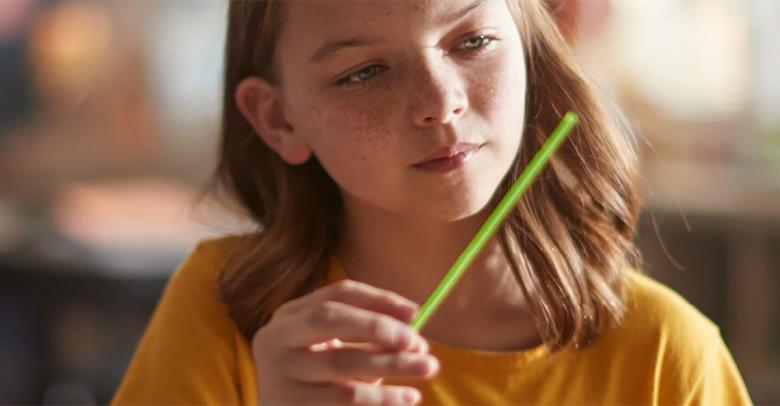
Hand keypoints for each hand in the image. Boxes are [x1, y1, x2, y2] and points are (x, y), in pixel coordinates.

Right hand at [251, 279, 438, 404]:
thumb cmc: (313, 376)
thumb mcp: (330, 348)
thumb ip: (366, 337)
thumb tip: (416, 337)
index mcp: (290, 315)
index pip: (338, 293)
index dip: (379, 298)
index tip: (416, 312)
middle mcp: (278, 339)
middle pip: (329, 319)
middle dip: (377, 326)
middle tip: (418, 341)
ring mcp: (280, 374)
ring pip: (341, 363)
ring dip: (390, 364)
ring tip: (426, 368)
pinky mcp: (291, 405)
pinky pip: (344, 401)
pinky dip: (381, 398)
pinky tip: (406, 397)